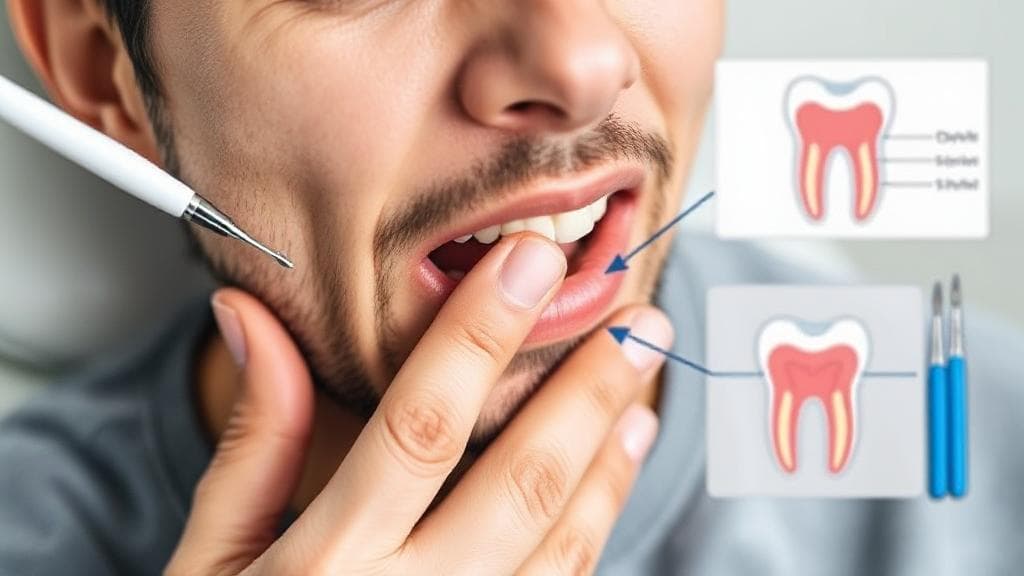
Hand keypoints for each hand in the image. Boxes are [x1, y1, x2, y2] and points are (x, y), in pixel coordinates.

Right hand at [165, 234, 672, 575]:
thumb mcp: (213, 561)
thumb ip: (252, 442)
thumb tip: (251, 318)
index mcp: (330, 566)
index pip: (421, 426)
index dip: (479, 336)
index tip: (528, 263)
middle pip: (524, 480)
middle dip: (589, 388)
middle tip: (638, 316)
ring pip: (565, 538)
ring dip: (612, 452)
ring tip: (642, 381)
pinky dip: (599, 518)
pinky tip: (614, 467)